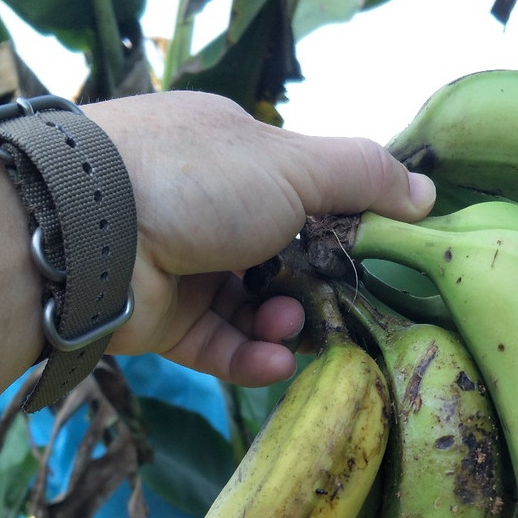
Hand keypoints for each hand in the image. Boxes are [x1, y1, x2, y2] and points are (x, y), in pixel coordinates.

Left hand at [87, 92, 435, 385]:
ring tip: (290, 328)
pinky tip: (275, 363)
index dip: (338, 222)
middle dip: (313, 283)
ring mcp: (182, 265)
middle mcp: (205, 207)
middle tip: (337, 302)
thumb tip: (426, 192)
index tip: (371, 252)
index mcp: (231, 153)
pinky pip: (219, 346)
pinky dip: (250, 357)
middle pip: (279, 256)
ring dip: (281, 322)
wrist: (92, 231)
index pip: (300, 190)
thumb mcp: (294, 163)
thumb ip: (363, 176)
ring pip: (251, 306)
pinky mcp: (163, 322)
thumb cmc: (198, 180)